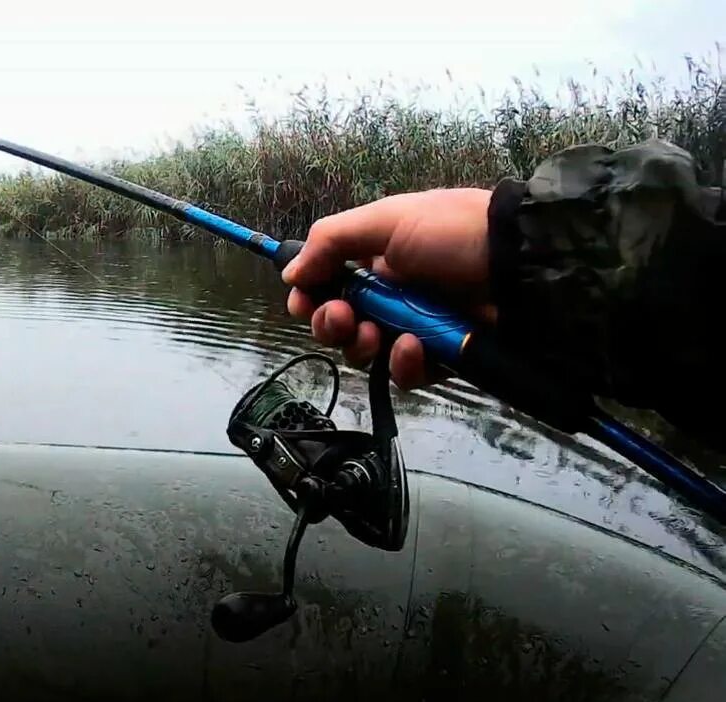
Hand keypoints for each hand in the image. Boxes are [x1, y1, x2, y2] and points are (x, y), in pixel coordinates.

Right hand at [282, 188, 496, 388]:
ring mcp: (413, 327)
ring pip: (365, 352)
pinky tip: (411, 347)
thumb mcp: (388, 219)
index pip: (326, 285)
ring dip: (360, 345)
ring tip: (375, 334)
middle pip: (338, 323)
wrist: (520, 265)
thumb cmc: (452, 233)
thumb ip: (331, 241)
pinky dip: (401, 364)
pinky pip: (404, 373)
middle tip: (341, 317)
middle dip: (329, 324)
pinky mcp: (438, 357)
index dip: (309, 297)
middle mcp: (389, 294)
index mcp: (375, 259)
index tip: (304, 302)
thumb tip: (290, 273)